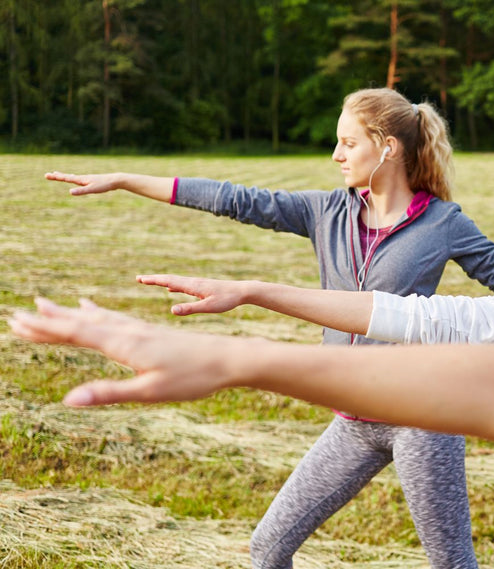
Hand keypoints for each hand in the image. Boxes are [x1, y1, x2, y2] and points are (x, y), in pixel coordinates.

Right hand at [7, 298, 240, 406]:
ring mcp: (141, 330)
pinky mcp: (153, 333)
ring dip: (71, 314)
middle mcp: (129, 332)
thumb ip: (108, 394)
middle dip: (50, 320)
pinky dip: (98, 313)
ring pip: (98, 319)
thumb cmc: (194, 378)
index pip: (75, 334)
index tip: (16, 322)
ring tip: (51, 304)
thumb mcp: (149, 392)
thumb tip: (68, 401)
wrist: (229, 358)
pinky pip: (116, 319)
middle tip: (17, 313)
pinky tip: (96, 310)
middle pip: (81, 324)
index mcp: (124, 344)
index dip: (45, 329)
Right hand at [45, 171, 123, 195]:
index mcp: (81, 179)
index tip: (47, 175)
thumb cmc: (104, 185)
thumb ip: (81, 191)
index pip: (66, 178)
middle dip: (58, 176)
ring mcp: (88, 179)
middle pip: (68, 177)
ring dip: (65, 176)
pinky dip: (74, 178)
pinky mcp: (92, 181)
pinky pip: (80, 179)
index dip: (56, 177)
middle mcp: (83, 178)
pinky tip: (76, 179)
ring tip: (59, 174)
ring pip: (73, 177)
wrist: (116, 180)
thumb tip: (69, 192)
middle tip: (48, 175)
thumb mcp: (92, 190)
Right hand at [137, 274, 248, 314]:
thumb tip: (171, 310)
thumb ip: (190, 309)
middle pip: (169, 279)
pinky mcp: (202, 287)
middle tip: (138, 278)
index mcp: (192, 286)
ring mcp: (197, 284)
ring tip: (150, 282)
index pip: (169, 281)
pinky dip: (173, 285)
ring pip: (175, 281)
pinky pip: (183, 285)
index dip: (154, 280)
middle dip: (153, 279)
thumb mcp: (209, 307)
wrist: (242, 291)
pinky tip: (171, 289)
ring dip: (162, 281)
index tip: (140, 279)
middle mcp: (193, 282)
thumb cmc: (227, 300)